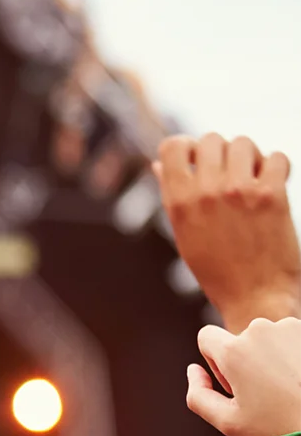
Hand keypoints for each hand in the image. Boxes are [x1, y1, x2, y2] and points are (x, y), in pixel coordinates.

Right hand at [156, 133, 298, 332]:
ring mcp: (239, 192)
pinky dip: (277, 166)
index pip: (173, 146)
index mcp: (179, 202)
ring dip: (250, 156)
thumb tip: (159, 164)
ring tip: (252, 178)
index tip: (198, 160)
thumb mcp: (185, 233)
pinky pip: (277, 157)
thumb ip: (173, 195)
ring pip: (244, 143)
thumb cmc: (218, 269)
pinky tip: (273, 184)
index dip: (187, 147)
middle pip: (211, 139)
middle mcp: (206, 192)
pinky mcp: (271, 196)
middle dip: (222, 152)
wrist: (255, 297)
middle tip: (230, 173)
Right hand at [186, 318, 300, 435]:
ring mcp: (292, 327)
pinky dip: (296, 358)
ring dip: (273, 359)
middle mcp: (262, 330)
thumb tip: (195, 370)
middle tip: (266, 395)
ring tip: (290, 390)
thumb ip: (197, 395)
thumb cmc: (282, 429)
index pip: (206, 337)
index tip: (234, 383)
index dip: (213, 361)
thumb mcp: (228, 423)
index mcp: (235, 350)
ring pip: (270, 339)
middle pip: (241, 340)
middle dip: (247, 362)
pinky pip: (294, 340)